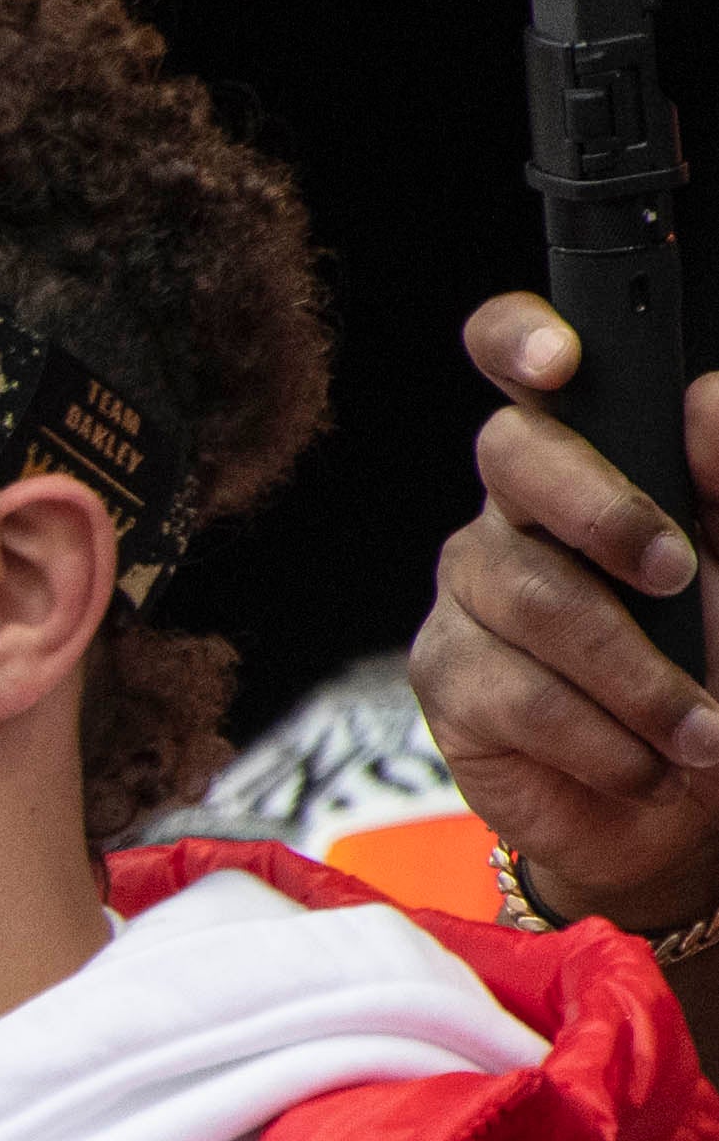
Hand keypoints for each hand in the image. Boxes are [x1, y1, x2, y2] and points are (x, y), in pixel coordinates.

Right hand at [411, 290, 718, 934]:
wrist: (682, 800)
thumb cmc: (716, 663)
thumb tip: (704, 409)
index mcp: (591, 454)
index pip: (519, 356)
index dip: (522, 339)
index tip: (564, 362)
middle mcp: (515, 508)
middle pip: (510, 455)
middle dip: (601, 510)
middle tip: (677, 572)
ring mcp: (471, 592)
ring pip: (532, 596)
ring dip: (638, 673)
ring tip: (701, 729)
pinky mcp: (448, 677)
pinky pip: (516, 693)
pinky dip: (600, 736)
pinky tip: (643, 758)